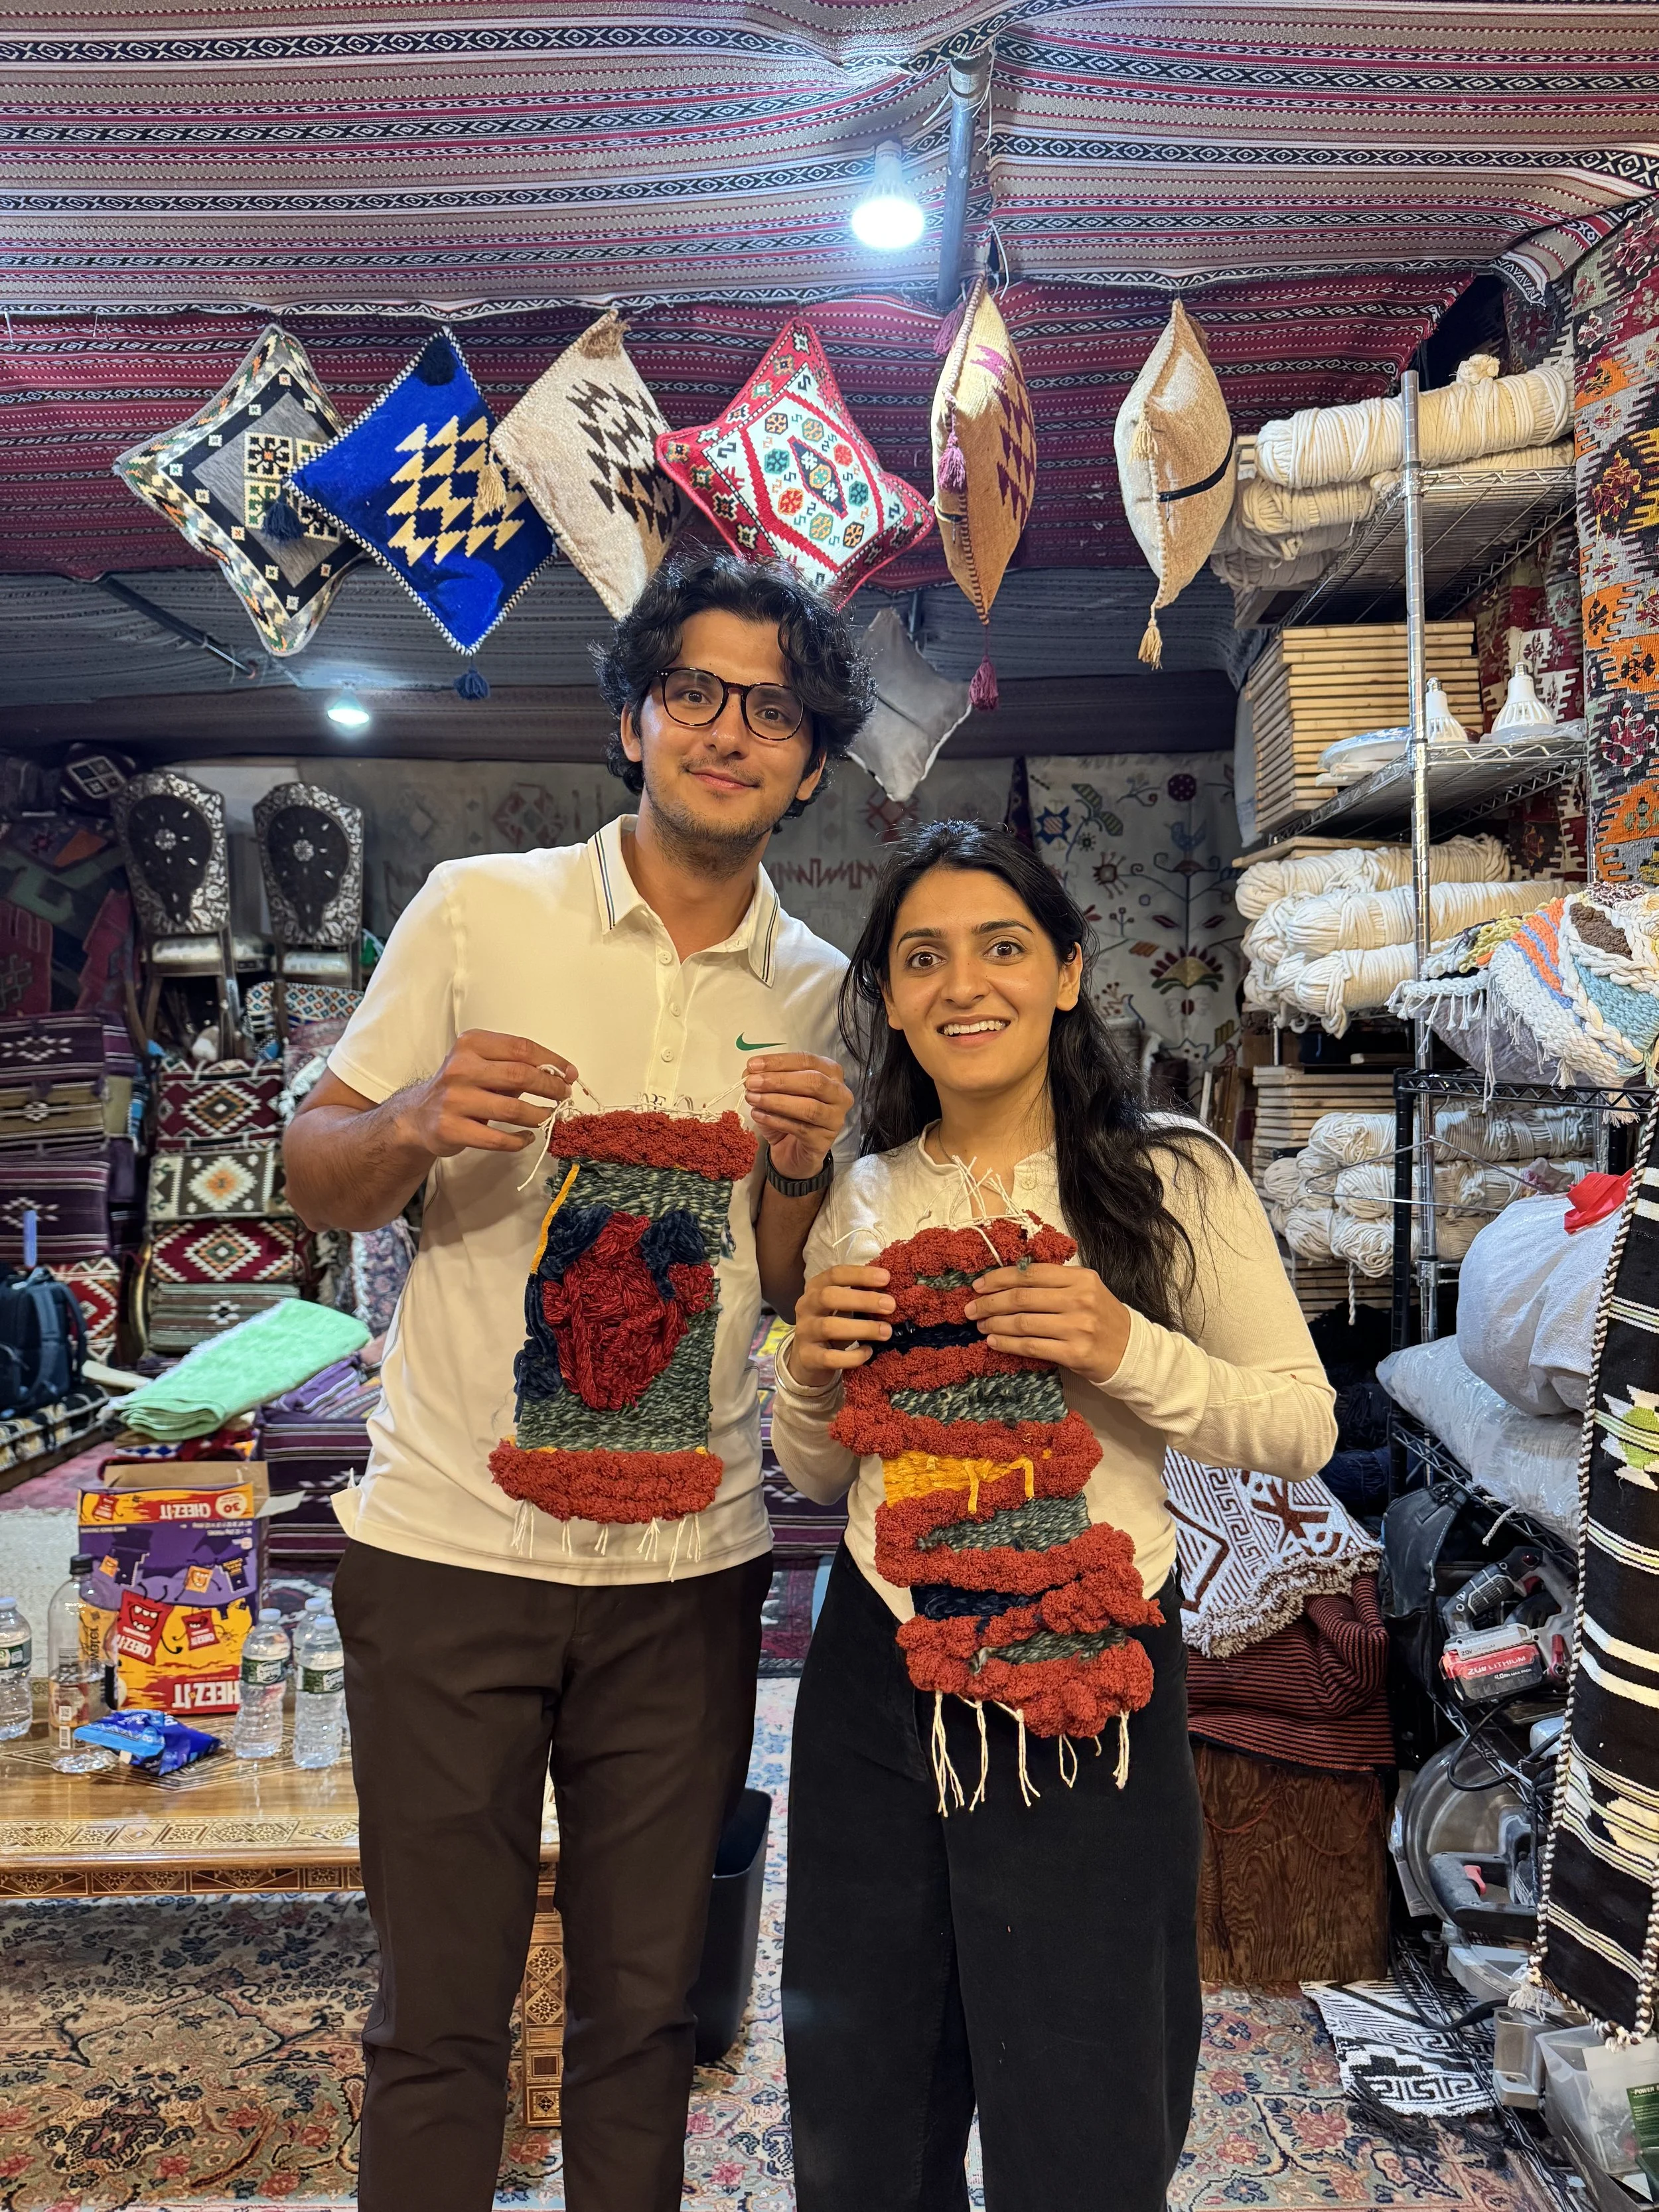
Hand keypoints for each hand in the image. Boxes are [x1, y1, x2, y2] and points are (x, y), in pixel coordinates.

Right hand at [393, 1030, 573, 1157]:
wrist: (418, 1115)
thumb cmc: (461, 1086)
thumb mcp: (482, 1065)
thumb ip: (514, 1066)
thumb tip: (559, 1076)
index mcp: (471, 1044)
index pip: (521, 1048)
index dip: (552, 1061)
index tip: (569, 1074)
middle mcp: (460, 1068)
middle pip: (520, 1075)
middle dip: (550, 1087)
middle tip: (564, 1096)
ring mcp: (454, 1100)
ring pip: (512, 1109)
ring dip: (539, 1115)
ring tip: (549, 1117)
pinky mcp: (451, 1129)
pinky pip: (497, 1139)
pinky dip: (519, 1140)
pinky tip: (527, 1137)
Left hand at [744, 1053, 852, 1181]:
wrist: (794, 1151)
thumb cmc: (789, 1115)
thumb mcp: (776, 1092)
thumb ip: (765, 1079)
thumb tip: (749, 1072)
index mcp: (830, 1073)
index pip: (807, 1061)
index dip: (779, 1061)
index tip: (753, 1065)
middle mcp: (839, 1093)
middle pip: (813, 1081)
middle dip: (779, 1081)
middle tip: (752, 1083)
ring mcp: (835, 1118)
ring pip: (809, 1107)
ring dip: (777, 1101)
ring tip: (753, 1099)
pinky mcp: (824, 1140)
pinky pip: (801, 1128)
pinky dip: (776, 1120)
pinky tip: (758, 1115)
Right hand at [787, 1265, 893, 1384]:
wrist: (806, 1359)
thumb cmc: (831, 1324)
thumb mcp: (840, 1306)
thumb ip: (858, 1296)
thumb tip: (890, 1294)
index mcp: (815, 1288)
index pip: (835, 1274)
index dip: (860, 1274)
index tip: (886, 1278)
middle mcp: (806, 1307)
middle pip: (829, 1297)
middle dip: (863, 1300)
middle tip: (890, 1306)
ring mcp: (804, 1333)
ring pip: (829, 1327)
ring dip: (862, 1328)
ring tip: (886, 1331)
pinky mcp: (808, 1358)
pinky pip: (830, 1358)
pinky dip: (852, 1356)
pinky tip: (868, 1352)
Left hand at [964, 1263, 1131, 1383]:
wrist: (1132, 1352)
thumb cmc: (1103, 1319)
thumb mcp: (1086, 1290)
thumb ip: (1055, 1283)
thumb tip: (1008, 1281)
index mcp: (1081, 1278)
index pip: (1031, 1273)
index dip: (1000, 1278)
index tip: (978, 1285)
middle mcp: (1079, 1299)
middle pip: (1022, 1297)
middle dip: (990, 1302)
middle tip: (970, 1308)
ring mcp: (1078, 1327)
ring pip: (1023, 1322)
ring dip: (995, 1323)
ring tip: (980, 1325)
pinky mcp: (1074, 1353)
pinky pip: (1031, 1346)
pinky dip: (1008, 1343)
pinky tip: (994, 1342)